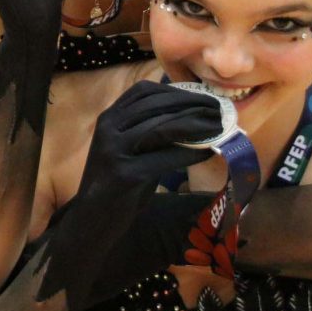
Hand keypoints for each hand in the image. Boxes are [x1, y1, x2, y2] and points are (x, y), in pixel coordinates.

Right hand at [81, 80, 220, 190]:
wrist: (91, 219)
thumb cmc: (116, 183)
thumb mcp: (128, 149)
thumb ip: (148, 132)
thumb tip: (191, 118)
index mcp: (108, 118)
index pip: (143, 91)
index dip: (176, 91)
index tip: (202, 97)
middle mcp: (108, 128)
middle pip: (155, 104)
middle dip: (191, 104)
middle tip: (219, 110)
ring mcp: (115, 150)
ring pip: (162, 127)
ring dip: (196, 125)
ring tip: (218, 127)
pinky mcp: (126, 175)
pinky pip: (166, 157)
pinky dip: (191, 153)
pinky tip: (208, 153)